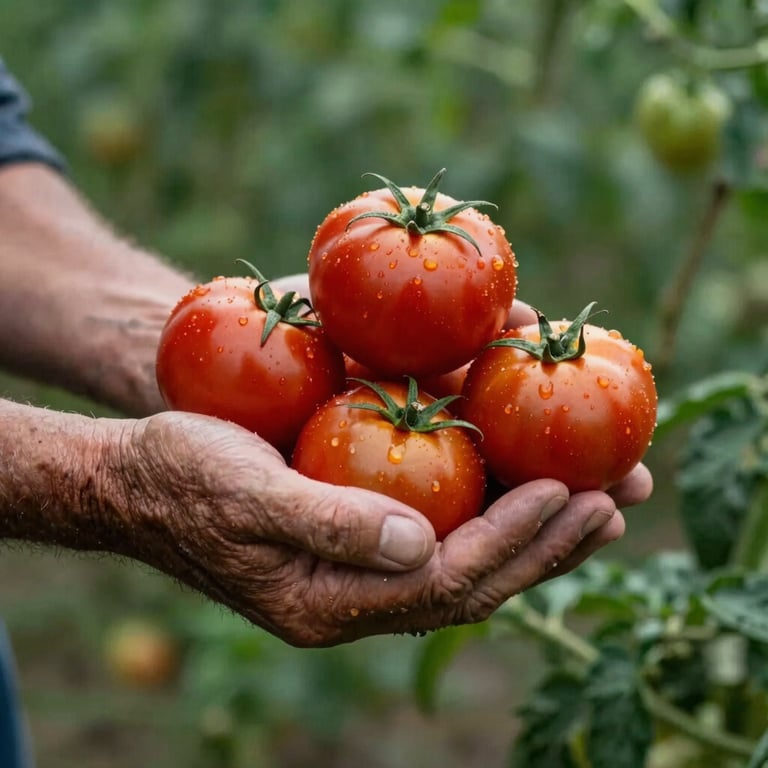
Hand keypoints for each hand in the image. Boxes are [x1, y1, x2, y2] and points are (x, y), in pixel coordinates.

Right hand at [111, 410, 649, 646]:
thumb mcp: (246, 493)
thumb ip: (330, 525)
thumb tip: (422, 546)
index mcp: (327, 600)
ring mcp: (357, 570)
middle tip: (613, 505)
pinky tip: (525, 487)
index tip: (567, 492)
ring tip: (597, 502)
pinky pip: (443, 536)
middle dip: (546, 546)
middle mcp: (352, 595)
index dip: (510, 540)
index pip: (442, 583)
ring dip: (534, 534)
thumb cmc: (182, 476)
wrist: (138, 479)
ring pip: (467, 562)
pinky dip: (493, 514)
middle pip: (471, 582)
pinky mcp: (357, 538)